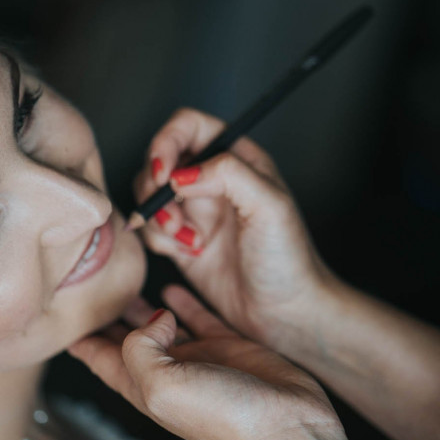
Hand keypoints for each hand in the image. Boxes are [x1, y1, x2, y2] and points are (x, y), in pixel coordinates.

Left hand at [68, 285, 358, 439]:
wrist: (286, 429)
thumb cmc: (225, 418)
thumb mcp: (163, 386)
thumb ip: (140, 347)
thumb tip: (152, 318)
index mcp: (141, 385)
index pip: (97, 356)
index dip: (78, 333)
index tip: (57, 304)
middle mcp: (165, 370)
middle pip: (124, 338)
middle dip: (105, 314)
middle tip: (90, 278)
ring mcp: (197, 357)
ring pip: (159, 324)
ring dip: (140, 305)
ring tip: (125, 275)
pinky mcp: (228, 344)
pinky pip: (197, 316)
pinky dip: (182, 301)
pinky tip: (170, 286)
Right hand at [133, 107, 337, 349]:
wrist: (285, 314)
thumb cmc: (289, 260)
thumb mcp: (269, 205)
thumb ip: (227, 174)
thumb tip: (180, 173)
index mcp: (239, 159)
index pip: (188, 125)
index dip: (166, 142)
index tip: (164, 174)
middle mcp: (215, 179)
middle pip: (160, 158)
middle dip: (156, 186)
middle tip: (173, 215)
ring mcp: (197, 209)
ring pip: (150, 194)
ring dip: (158, 216)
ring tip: (189, 240)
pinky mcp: (183, 239)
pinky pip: (151, 228)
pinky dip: (160, 240)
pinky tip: (191, 254)